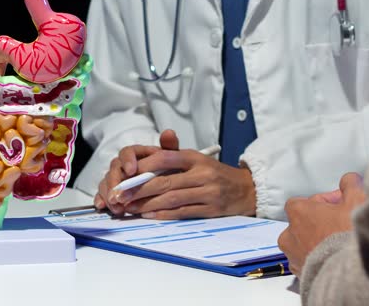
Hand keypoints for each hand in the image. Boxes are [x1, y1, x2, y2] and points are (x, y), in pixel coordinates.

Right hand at [93, 130, 179, 214]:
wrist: (163, 178)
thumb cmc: (165, 166)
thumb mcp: (170, 156)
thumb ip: (169, 146)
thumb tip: (169, 133)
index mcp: (135, 153)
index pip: (127, 152)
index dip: (128, 160)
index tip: (132, 171)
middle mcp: (122, 164)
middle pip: (114, 169)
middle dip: (115, 182)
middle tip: (118, 195)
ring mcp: (115, 177)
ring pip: (106, 182)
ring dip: (109, 194)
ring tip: (116, 207)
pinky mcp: (111, 190)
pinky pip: (102, 193)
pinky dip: (101, 199)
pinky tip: (102, 206)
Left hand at [113, 134, 256, 219]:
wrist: (247, 189)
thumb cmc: (215, 174)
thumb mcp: (197, 159)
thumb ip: (172, 155)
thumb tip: (144, 157)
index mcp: (196, 157)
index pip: (165, 157)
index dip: (143, 166)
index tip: (125, 174)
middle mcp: (202, 173)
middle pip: (165, 181)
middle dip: (139, 189)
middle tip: (120, 195)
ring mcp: (208, 192)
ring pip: (172, 198)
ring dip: (147, 204)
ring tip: (130, 207)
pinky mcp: (212, 208)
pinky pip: (183, 212)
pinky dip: (164, 214)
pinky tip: (149, 214)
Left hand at [278, 173, 366, 275]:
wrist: (351, 274)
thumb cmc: (349, 236)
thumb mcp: (357, 199)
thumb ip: (350, 184)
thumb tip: (348, 180)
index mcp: (298, 213)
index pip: (303, 201)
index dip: (322, 201)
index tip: (337, 205)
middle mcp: (289, 235)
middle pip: (301, 223)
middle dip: (318, 222)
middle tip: (340, 223)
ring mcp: (293, 257)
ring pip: (302, 243)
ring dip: (316, 241)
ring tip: (337, 243)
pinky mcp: (300, 274)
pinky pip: (306, 262)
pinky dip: (317, 258)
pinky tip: (334, 257)